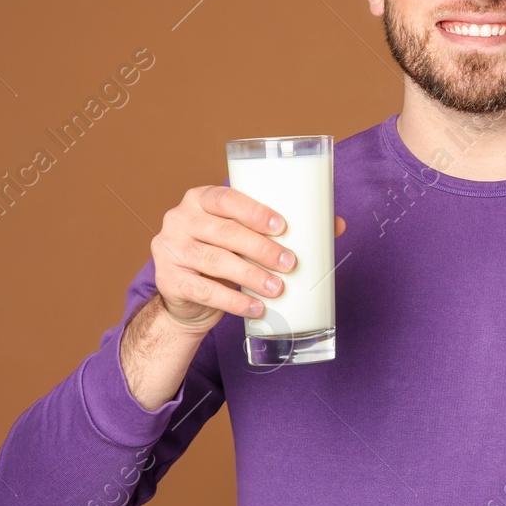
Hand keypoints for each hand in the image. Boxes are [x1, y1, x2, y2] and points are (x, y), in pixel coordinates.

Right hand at [151, 185, 346, 335]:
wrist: (187, 295)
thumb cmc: (224, 254)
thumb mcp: (245, 236)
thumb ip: (281, 228)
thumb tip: (337, 224)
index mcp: (199, 198)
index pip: (225, 197)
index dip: (254, 211)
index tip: (283, 226)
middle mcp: (179, 219)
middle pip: (224, 232)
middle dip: (261, 248)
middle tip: (290, 263)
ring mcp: (170, 250)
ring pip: (216, 262)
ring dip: (251, 276)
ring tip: (278, 287)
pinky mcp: (168, 281)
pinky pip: (204, 291)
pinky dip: (234, 302)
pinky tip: (255, 307)